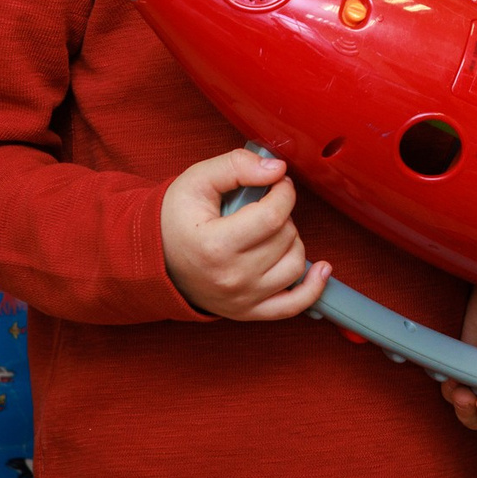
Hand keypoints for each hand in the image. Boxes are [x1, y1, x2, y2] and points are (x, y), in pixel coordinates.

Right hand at [161, 148, 331, 321]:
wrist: (155, 258)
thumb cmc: (176, 218)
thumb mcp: (197, 180)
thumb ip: (236, 166)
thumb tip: (277, 169)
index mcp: (216, 245)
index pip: (273, 216)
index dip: (284, 191)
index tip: (277, 183)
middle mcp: (231, 278)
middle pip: (285, 238)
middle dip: (283, 214)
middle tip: (264, 206)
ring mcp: (242, 299)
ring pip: (295, 266)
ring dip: (292, 241)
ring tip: (272, 230)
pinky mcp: (248, 311)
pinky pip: (293, 307)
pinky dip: (313, 288)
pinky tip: (321, 269)